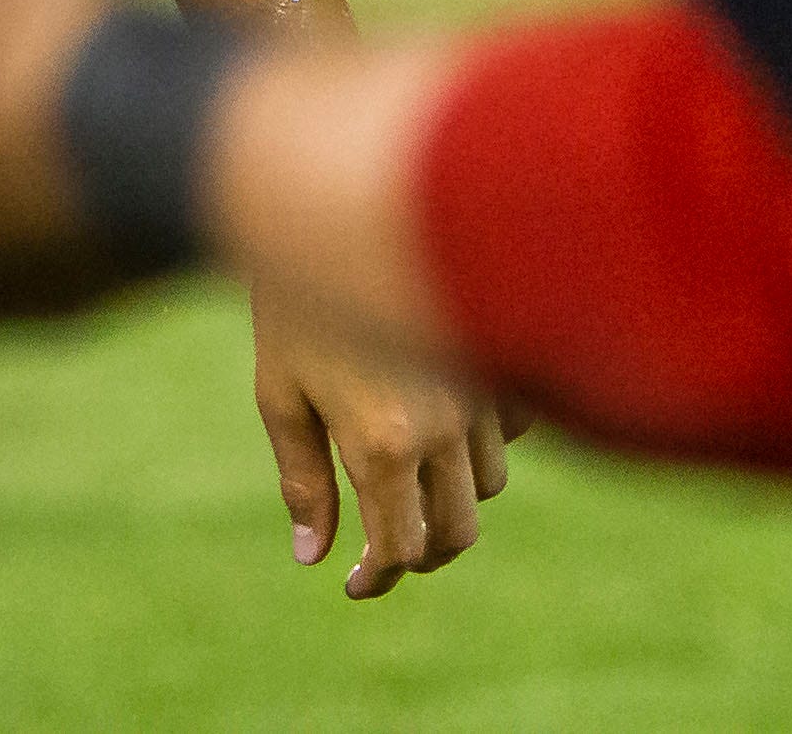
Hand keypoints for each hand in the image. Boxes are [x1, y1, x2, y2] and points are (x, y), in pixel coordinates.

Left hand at [252, 288, 510, 598]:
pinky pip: (512, 431)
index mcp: (383, 443)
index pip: (402, 546)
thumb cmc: (291, 303)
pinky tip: (446, 428)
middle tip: (386, 553)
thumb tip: (313, 556)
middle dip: (423, 554)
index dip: (380, 576)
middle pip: (457, 533)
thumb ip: (303, 481)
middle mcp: (444, 427)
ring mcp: (480, 394)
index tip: (355, 584)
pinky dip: (485, 443)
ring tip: (406, 483)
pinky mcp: (499, 361)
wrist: (332, 207)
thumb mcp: (279, 394)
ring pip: (488, 485)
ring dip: (452, 498)